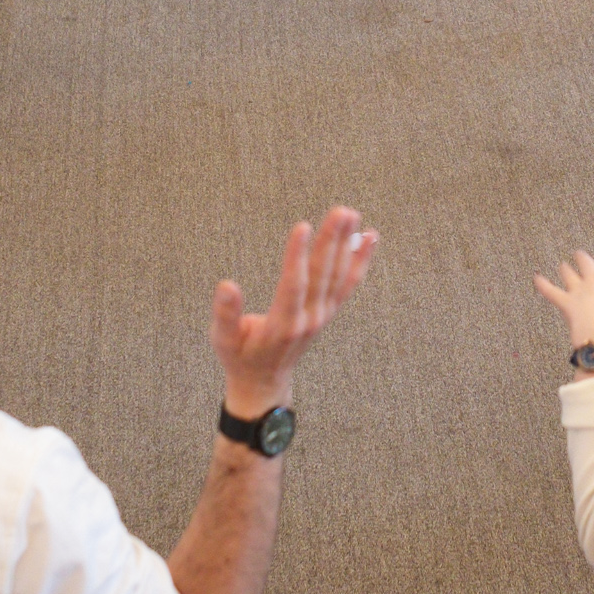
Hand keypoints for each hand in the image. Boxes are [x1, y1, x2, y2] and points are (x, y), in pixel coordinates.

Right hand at [210, 208, 377, 416]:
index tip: (302, 226)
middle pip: (323, 275)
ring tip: (352, 215)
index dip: (298, 256)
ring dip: (347, 244)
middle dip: (332, 241)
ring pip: (338, 276)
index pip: (294, 285)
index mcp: (282, 325)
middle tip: (341, 212)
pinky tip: (370, 237)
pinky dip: (360, 260)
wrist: (264, 382)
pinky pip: (349, 283)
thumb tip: (227, 285)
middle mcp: (309, 319)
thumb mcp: (223, 340)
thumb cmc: (240, 357)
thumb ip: (226, 314)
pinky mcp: (328, 311)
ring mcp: (322, 315)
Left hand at [533, 251, 593, 363]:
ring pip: (566, 271)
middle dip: (581, 258)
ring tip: (563, 267)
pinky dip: (542, 284)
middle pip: (584, 260)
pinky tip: (536, 278)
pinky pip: (550, 290)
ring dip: (564, 269)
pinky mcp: (565, 302)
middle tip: (578, 256)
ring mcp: (578, 290)